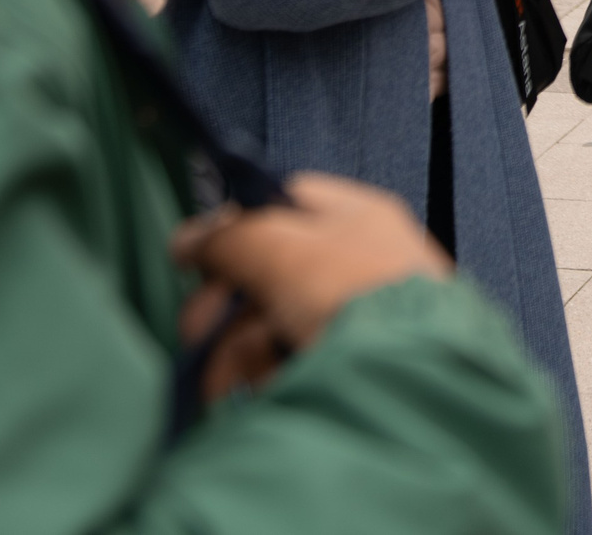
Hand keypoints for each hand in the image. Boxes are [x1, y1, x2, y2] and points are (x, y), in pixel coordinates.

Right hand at [170, 172, 448, 402]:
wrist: (403, 376)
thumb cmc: (350, 295)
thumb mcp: (278, 248)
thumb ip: (227, 238)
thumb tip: (187, 240)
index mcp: (355, 215)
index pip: (280, 205)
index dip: (232, 229)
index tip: (196, 258)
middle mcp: (357, 260)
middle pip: (268, 269)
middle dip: (222, 301)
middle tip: (197, 326)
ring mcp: (353, 313)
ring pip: (271, 320)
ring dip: (232, 345)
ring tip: (216, 372)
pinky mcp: (345, 362)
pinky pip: (287, 358)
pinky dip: (259, 371)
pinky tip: (247, 385)